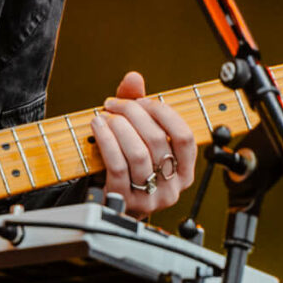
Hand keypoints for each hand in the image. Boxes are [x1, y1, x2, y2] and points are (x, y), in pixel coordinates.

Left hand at [90, 72, 194, 220]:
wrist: (112, 204)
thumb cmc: (130, 168)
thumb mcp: (140, 139)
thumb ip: (139, 107)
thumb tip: (134, 77)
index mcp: (185, 172)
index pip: (185, 136)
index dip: (163, 113)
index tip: (142, 101)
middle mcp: (172, 187)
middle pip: (158, 140)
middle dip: (133, 114)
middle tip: (114, 104)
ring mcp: (150, 197)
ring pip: (138, 153)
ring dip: (119, 127)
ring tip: (104, 116)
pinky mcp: (125, 201)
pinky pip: (117, 166)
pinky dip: (106, 141)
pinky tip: (97, 128)